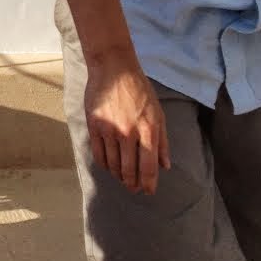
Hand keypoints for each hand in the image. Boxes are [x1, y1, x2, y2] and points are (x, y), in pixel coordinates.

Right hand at [83, 53, 170, 194]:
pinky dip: (104, 165)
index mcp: (148, 130)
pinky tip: (109, 166)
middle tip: (133, 188)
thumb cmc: (139, 90)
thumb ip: (163, 141)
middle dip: (132, 183)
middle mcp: (128, 133)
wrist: (113, 68)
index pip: (149, 167)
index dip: (148, 184)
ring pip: (113, 164)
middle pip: (129, 170)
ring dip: (118, 175)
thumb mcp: (158, 113)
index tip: (148, 191)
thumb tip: (166, 166)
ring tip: (122, 178)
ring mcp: (109, 130)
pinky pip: (98, 154)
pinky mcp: (94, 125)